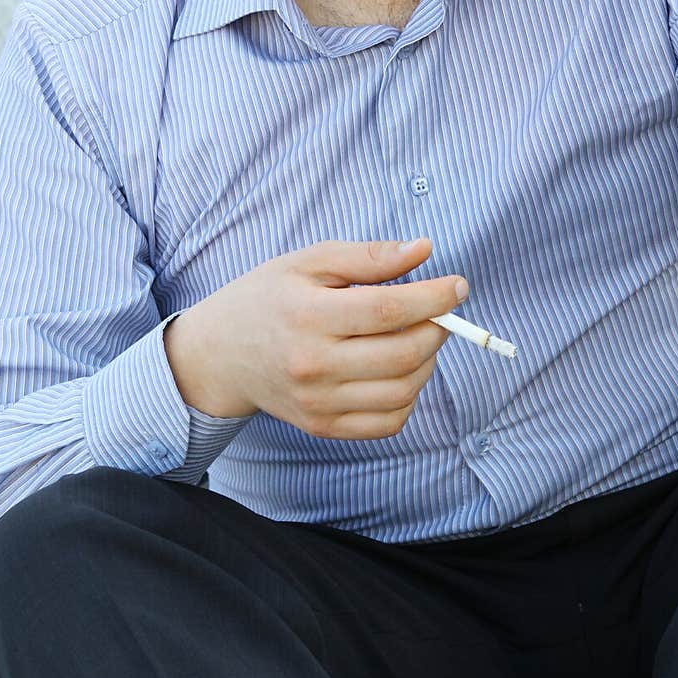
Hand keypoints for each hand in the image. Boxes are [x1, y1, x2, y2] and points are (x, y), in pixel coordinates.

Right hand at [164, 237, 466, 439]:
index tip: (458, 285)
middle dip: (437, 328)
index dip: (434, 298)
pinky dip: (409, 396)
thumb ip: (367, 256)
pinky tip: (399, 369)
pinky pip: (389, 422)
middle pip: (402, 353)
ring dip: (428, 362)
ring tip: (418, 336)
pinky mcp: (323, 427)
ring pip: (403, 390)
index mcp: (307, 315)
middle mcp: (312, 365)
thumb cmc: (267, 297)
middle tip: (439, 311)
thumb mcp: (308, 262)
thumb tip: (423, 250)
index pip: (388, 310)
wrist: (219, 354)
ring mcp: (318, 403)